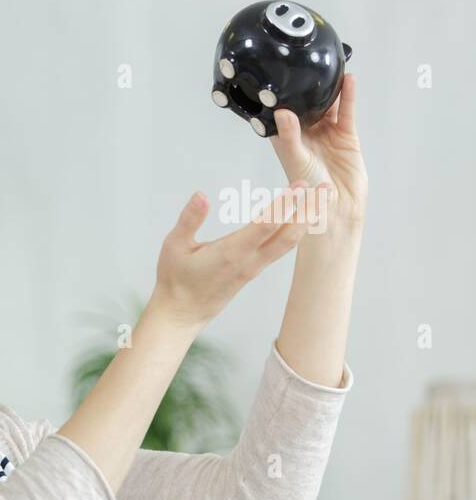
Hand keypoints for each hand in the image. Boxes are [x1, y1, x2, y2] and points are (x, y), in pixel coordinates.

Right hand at [149, 183, 318, 329]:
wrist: (181, 314)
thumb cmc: (174, 280)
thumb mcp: (173, 246)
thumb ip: (189, 220)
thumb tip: (201, 194)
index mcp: (231, 253)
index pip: (266, 225)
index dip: (286, 204)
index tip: (301, 184)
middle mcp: (249, 261)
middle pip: (289, 234)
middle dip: (309, 209)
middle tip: (326, 186)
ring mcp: (254, 268)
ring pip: (289, 243)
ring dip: (307, 220)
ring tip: (321, 199)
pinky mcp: (253, 271)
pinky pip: (281, 249)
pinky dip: (296, 232)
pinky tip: (302, 221)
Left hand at [269, 72, 367, 230]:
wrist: (337, 208)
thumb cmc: (308, 192)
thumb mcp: (295, 161)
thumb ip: (289, 137)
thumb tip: (282, 112)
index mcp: (286, 141)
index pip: (280, 114)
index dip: (278, 97)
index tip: (273, 75)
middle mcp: (305, 135)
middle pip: (306, 106)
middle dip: (304, 88)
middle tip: (303, 62)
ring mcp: (326, 134)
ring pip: (327, 106)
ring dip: (327, 88)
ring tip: (327, 65)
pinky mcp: (346, 136)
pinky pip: (346, 112)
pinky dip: (348, 96)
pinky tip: (348, 79)